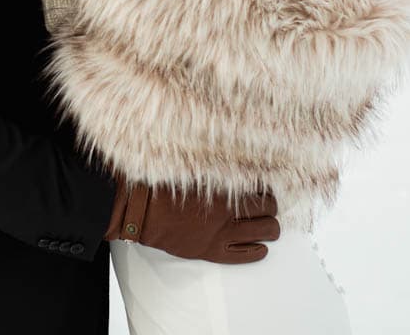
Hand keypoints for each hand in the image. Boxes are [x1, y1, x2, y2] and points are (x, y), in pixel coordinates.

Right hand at [105, 181, 279, 264]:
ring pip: (265, 233)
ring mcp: (221, 234)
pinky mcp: (212, 251)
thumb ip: (213, 164)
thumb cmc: (160, 185)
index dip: (267, 189)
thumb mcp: (188, 165)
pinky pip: (245, 255)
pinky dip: (258, 251)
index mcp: (222, 189)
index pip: (261, 190)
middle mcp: (227, 212)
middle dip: (271, 207)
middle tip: (267, 205)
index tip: (264, 187)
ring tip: (267, 224)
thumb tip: (231, 154)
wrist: (138, 211)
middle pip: (269, 211)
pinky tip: (261, 246)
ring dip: (270, 227)